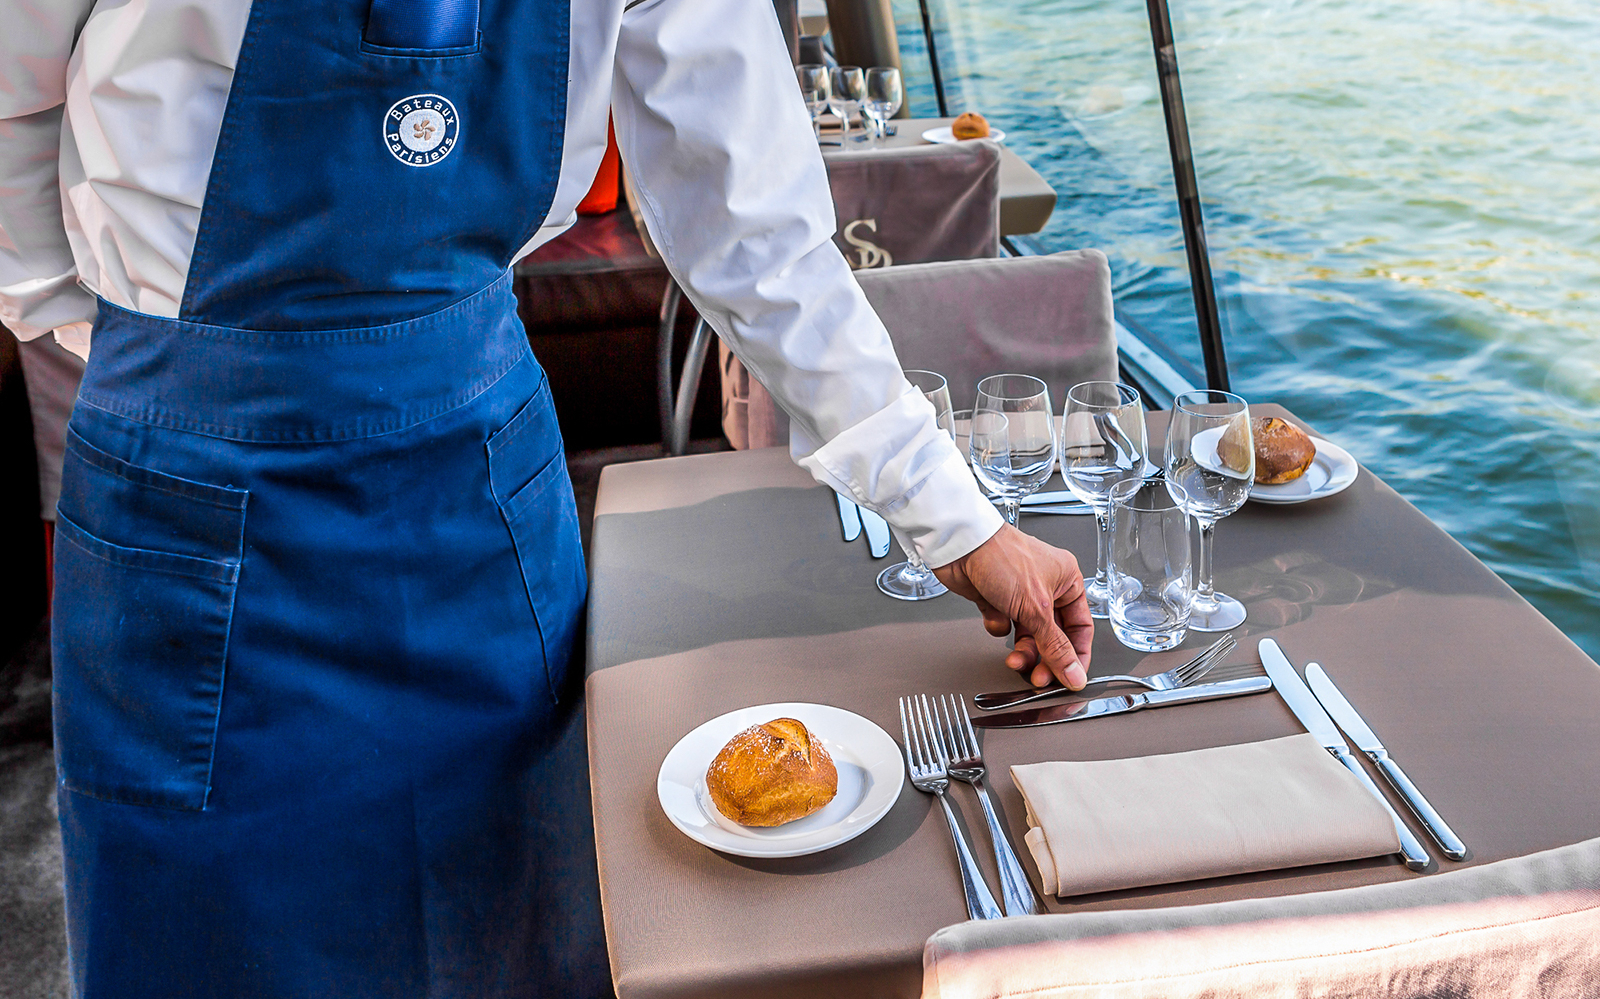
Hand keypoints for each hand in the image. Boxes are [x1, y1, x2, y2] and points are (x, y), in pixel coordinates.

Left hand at [931, 525, 1092, 689]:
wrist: (960, 546)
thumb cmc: (1001, 557)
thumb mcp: (1036, 609)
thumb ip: (1055, 647)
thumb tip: (1074, 674)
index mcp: (1067, 581)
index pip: (1080, 628)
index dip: (1076, 656)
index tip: (1070, 679)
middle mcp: (1046, 586)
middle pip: (1053, 636)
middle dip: (1045, 658)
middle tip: (1038, 677)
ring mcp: (1020, 593)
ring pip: (1028, 634)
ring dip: (1022, 649)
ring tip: (1014, 659)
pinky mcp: (996, 598)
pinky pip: (1003, 625)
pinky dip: (997, 625)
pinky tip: (993, 617)